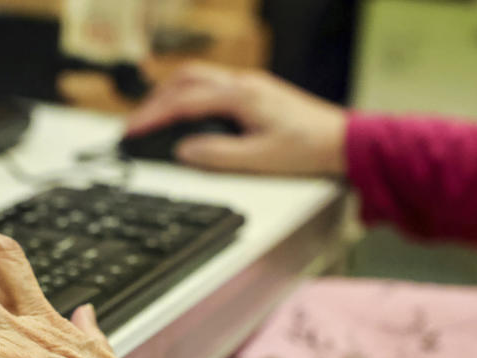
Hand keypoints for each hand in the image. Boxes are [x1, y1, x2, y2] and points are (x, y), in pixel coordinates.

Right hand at [126, 62, 347, 175]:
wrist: (344, 141)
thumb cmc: (309, 148)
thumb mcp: (260, 160)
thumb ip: (218, 154)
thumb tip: (183, 151)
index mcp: (241, 96)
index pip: (185, 102)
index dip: (154, 117)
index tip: (132, 132)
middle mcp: (243, 83)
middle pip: (185, 80)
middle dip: (155, 101)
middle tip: (135, 125)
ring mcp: (249, 85)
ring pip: (197, 78)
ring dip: (169, 95)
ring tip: (152, 119)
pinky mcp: (254, 93)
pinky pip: (211, 86)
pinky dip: (188, 97)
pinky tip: (183, 115)